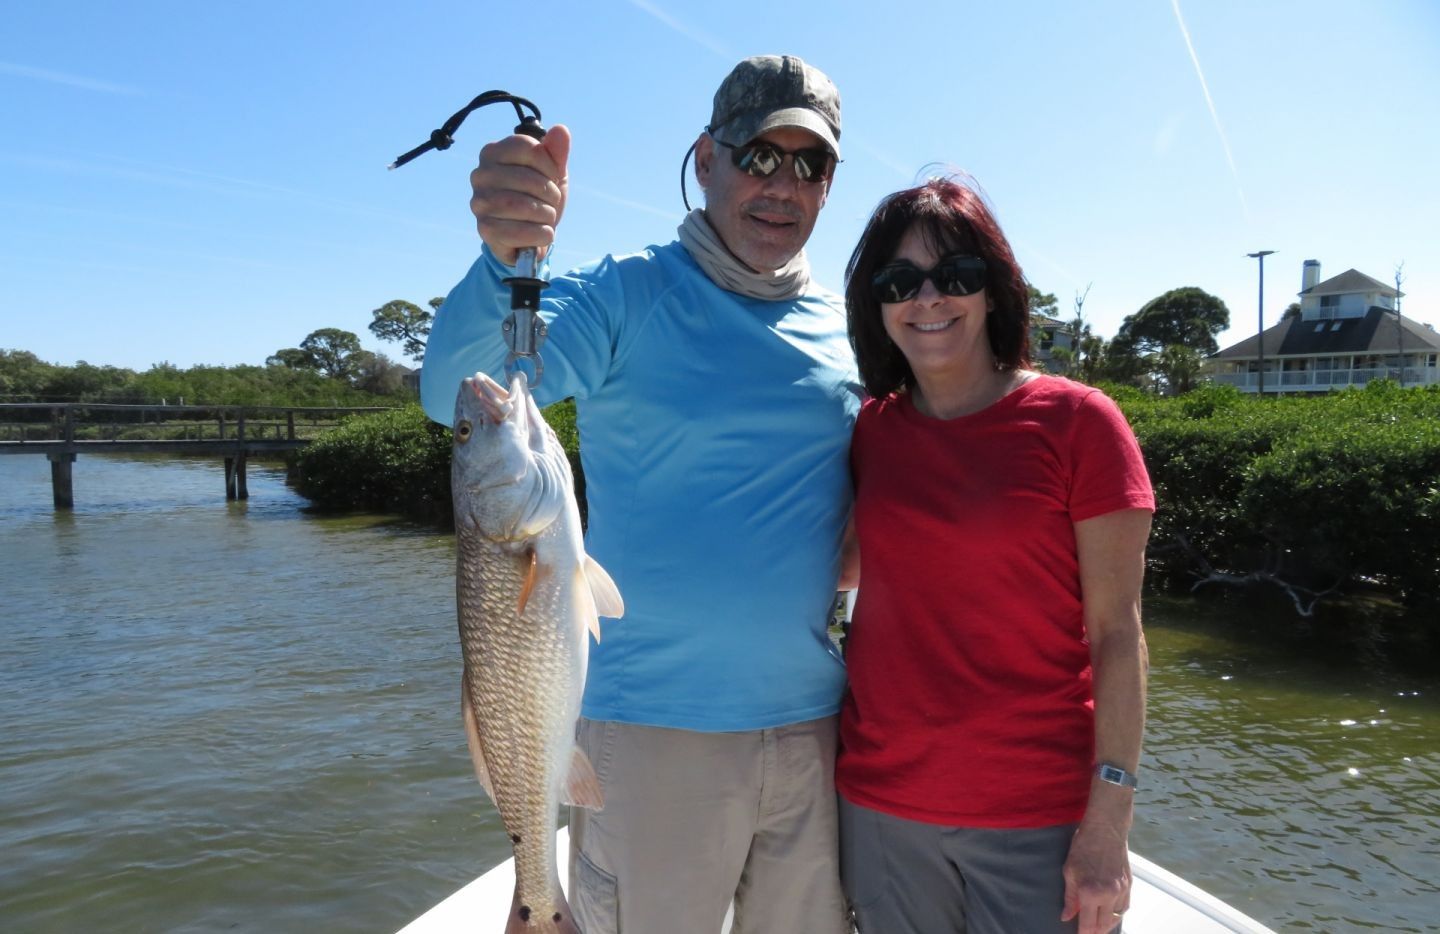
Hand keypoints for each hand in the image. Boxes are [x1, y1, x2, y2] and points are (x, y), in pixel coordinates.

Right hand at [469, 123, 570, 265]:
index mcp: (493, 153)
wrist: (529, 236)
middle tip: (552, 202)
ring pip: (524, 206)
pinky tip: (543, 233)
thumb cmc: (538, 197)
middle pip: (528, 179)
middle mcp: (480, 175)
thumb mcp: (552, 173)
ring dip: (547, 214)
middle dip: (551, 194)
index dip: (549, 164)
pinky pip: (521, 231)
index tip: (553, 176)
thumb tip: (561, 130)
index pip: (527, 147)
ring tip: (548, 217)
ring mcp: (479, 203)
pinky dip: (541, 234)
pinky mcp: (485, 230)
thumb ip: (556, 152)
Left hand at [1061, 821, 1130, 933]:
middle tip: (1086, 930)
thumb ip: (1069, 898)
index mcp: (1091, 893)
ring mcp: (1122, 890)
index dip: (1083, 933)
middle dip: (1095, 931)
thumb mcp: (1069, 871)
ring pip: (1116, 918)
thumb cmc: (1084, 846)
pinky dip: (1117, 913)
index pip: (1088, 925)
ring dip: (1106, 924)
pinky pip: (1125, 907)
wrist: (1106, 829)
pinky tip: (1109, 912)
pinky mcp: (1129, 884)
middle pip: (1104, 926)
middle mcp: (1109, 895)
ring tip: (1097, 924)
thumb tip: (1067, 916)